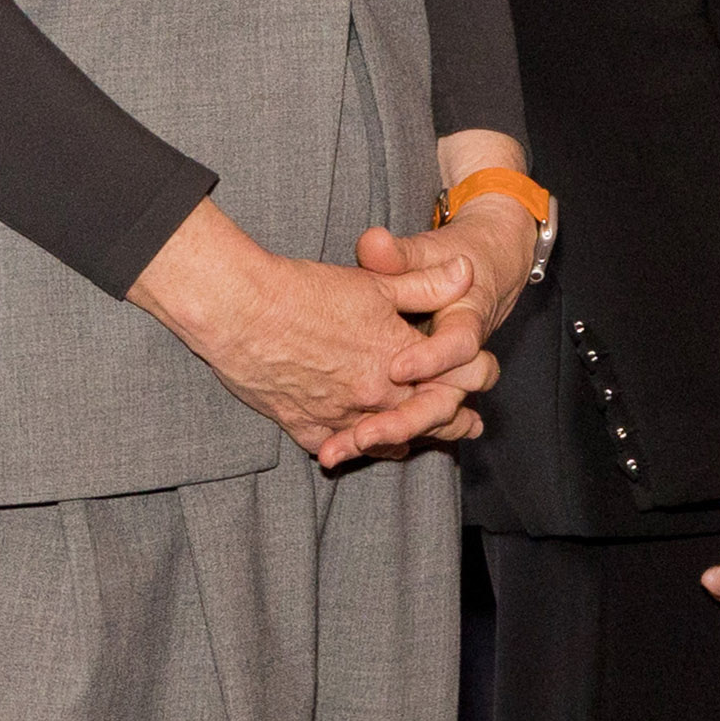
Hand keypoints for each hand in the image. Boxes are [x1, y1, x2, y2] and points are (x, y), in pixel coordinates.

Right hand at [129, 202, 481, 465]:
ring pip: (384, 440)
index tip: (478, 382)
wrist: (241, 311)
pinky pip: (337, 448)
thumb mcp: (377, 282)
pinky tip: (356, 448)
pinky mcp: (302, 425)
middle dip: (449, 421)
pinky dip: (351, 449)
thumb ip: (427, 283)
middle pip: (425, 417)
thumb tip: (467, 271)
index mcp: (400, 357)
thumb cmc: (307, 291)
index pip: (455, 381)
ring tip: (418, 443)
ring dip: (404, 440)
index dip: (470, 380)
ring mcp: (338, 414)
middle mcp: (374, 393)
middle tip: (466, 428)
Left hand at [350, 218, 527, 447]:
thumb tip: (373, 243)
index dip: (431, 359)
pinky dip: (377, 442)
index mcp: (467, 321)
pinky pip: (408, 426)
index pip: (459, 346)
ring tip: (338, 449)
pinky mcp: (425, 392)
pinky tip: (334, 449)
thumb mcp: (428, 250)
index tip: (397, 368)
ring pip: (425, 422)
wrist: (486, 268)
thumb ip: (400, 255)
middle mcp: (460, 360)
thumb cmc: (452, 257)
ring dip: (387, 440)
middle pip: (445, 402)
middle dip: (405, 421)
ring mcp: (444, 381)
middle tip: (363, 433)